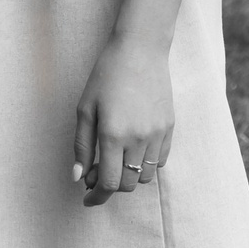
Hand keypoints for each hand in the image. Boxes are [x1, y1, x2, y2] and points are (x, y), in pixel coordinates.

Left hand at [73, 36, 174, 206]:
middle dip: (111, 185)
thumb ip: (82, 146)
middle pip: (127, 184)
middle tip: (97, 171)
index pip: (109, 183)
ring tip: (116, 158)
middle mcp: (139, 138)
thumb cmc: (106, 75)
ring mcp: (157, 134)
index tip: (88, 198)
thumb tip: (78, 177)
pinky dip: (145, 164)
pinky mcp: (169, 127)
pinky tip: (133, 149)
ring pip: (145, 176)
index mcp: (114, 135)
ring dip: (128, 175)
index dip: (97, 196)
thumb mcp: (85, 108)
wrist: (140, 49)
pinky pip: (160, 161)